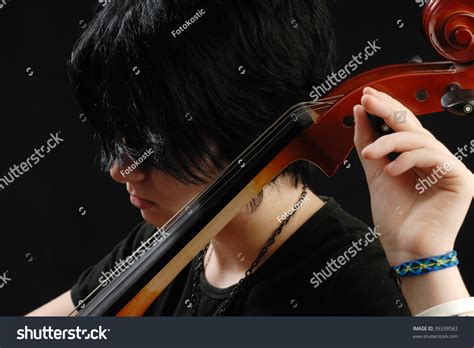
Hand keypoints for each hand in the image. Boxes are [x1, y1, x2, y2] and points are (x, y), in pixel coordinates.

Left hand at [353, 87, 473, 265]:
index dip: (386, 107)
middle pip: (414, 126)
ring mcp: (449, 167)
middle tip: (368, 100)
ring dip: (391, 141)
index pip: (403, 126)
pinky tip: (392, 169)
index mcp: (416, 157)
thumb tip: (360, 112)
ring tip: (370, 153)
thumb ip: (369, 142)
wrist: (405, 248)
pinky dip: (409, 159)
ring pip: (421, 139)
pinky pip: (434, 157)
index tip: (366, 95)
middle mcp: (434, 159)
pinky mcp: (459, 179)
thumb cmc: (394, 216)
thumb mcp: (375, 173)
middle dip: (389, 110)